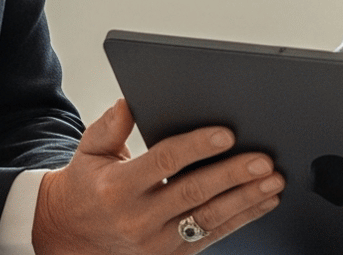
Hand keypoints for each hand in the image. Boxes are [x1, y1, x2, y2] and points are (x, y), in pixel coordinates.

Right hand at [33, 99, 283, 253]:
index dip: (197, 147)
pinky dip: (241, 219)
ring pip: (208, 219)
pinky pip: (211, 236)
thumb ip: (109, 126)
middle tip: (264, 160)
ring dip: (245, 200)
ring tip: (272, 181)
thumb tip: (129, 102)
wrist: (70, 234)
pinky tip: (262, 202)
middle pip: (193, 193)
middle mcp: (138, 218)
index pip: (163, 162)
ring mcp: (156, 242)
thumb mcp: (89, 151)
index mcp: (118, 187)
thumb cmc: (87, 185)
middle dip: (232, 175)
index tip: (227, 134)